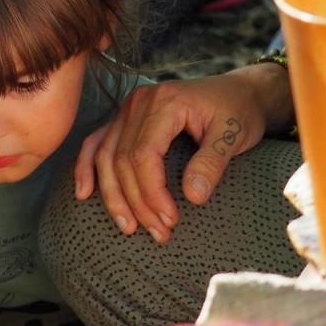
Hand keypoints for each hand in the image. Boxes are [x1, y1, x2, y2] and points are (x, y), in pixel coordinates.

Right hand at [74, 71, 276, 242]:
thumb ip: (212, 163)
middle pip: (122, 159)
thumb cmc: (238, 111)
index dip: (152, 193)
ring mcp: (129, 108)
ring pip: (105, 156)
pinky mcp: (127, 118)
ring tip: (128, 227)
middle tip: (159, 233)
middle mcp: (139, 102)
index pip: (143, 155)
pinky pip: (98, 142)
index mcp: (165, 102)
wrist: (240, 92)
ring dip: (113, 195)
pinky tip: (85, 192)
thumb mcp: (233, 135)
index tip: (170, 220)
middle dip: (137, 202)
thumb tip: (193, 197)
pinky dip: (88, 167)